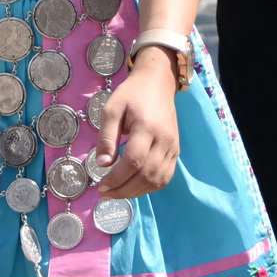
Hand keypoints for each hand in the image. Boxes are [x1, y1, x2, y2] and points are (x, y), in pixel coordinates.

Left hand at [93, 53, 180, 199]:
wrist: (158, 83)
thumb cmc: (132, 94)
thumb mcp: (112, 109)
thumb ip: (107, 137)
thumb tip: (102, 164)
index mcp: (147, 127)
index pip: (134, 161)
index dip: (117, 178)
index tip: (101, 185)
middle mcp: (164, 139)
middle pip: (146, 174)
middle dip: (124, 190)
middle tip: (105, 194)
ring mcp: (173, 146)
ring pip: (157, 180)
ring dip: (136, 192)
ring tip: (117, 193)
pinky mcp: (176, 150)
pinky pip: (166, 177)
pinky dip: (150, 187)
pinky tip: (134, 188)